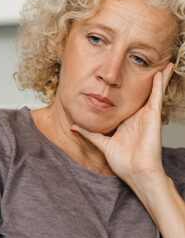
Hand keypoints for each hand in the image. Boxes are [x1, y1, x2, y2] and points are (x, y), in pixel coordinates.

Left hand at [71, 62, 173, 184]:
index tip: (127, 76)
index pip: (129, 100)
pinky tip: (160, 73)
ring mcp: (146, 116)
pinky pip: (155, 98)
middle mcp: (138, 116)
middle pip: (144, 93)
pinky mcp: (153, 118)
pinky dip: (159, 85)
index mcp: (127, 121)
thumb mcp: (102, 144)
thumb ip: (89, 133)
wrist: (137, 174)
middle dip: (149, 79)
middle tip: (152, 64)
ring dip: (159, 78)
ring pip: (154, 92)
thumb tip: (73, 127)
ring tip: (164, 63)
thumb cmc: (125, 163)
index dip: (129, 88)